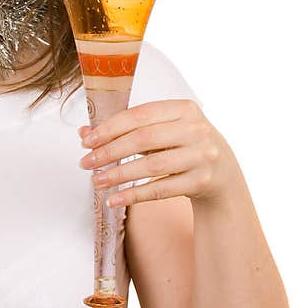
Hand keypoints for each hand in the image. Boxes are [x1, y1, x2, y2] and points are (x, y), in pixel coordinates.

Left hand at [77, 99, 242, 208]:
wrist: (223, 174)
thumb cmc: (182, 146)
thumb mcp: (161, 132)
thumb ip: (125, 129)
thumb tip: (84, 133)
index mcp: (184, 108)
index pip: (139, 115)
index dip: (109, 128)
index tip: (86, 141)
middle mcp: (196, 130)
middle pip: (143, 139)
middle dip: (109, 152)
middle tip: (85, 162)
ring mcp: (202, 156)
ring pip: (151, 166)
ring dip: (118, 174)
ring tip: (96, 181)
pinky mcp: (202, 182)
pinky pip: (161, 189)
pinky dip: (134, 195)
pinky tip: (113, 199)